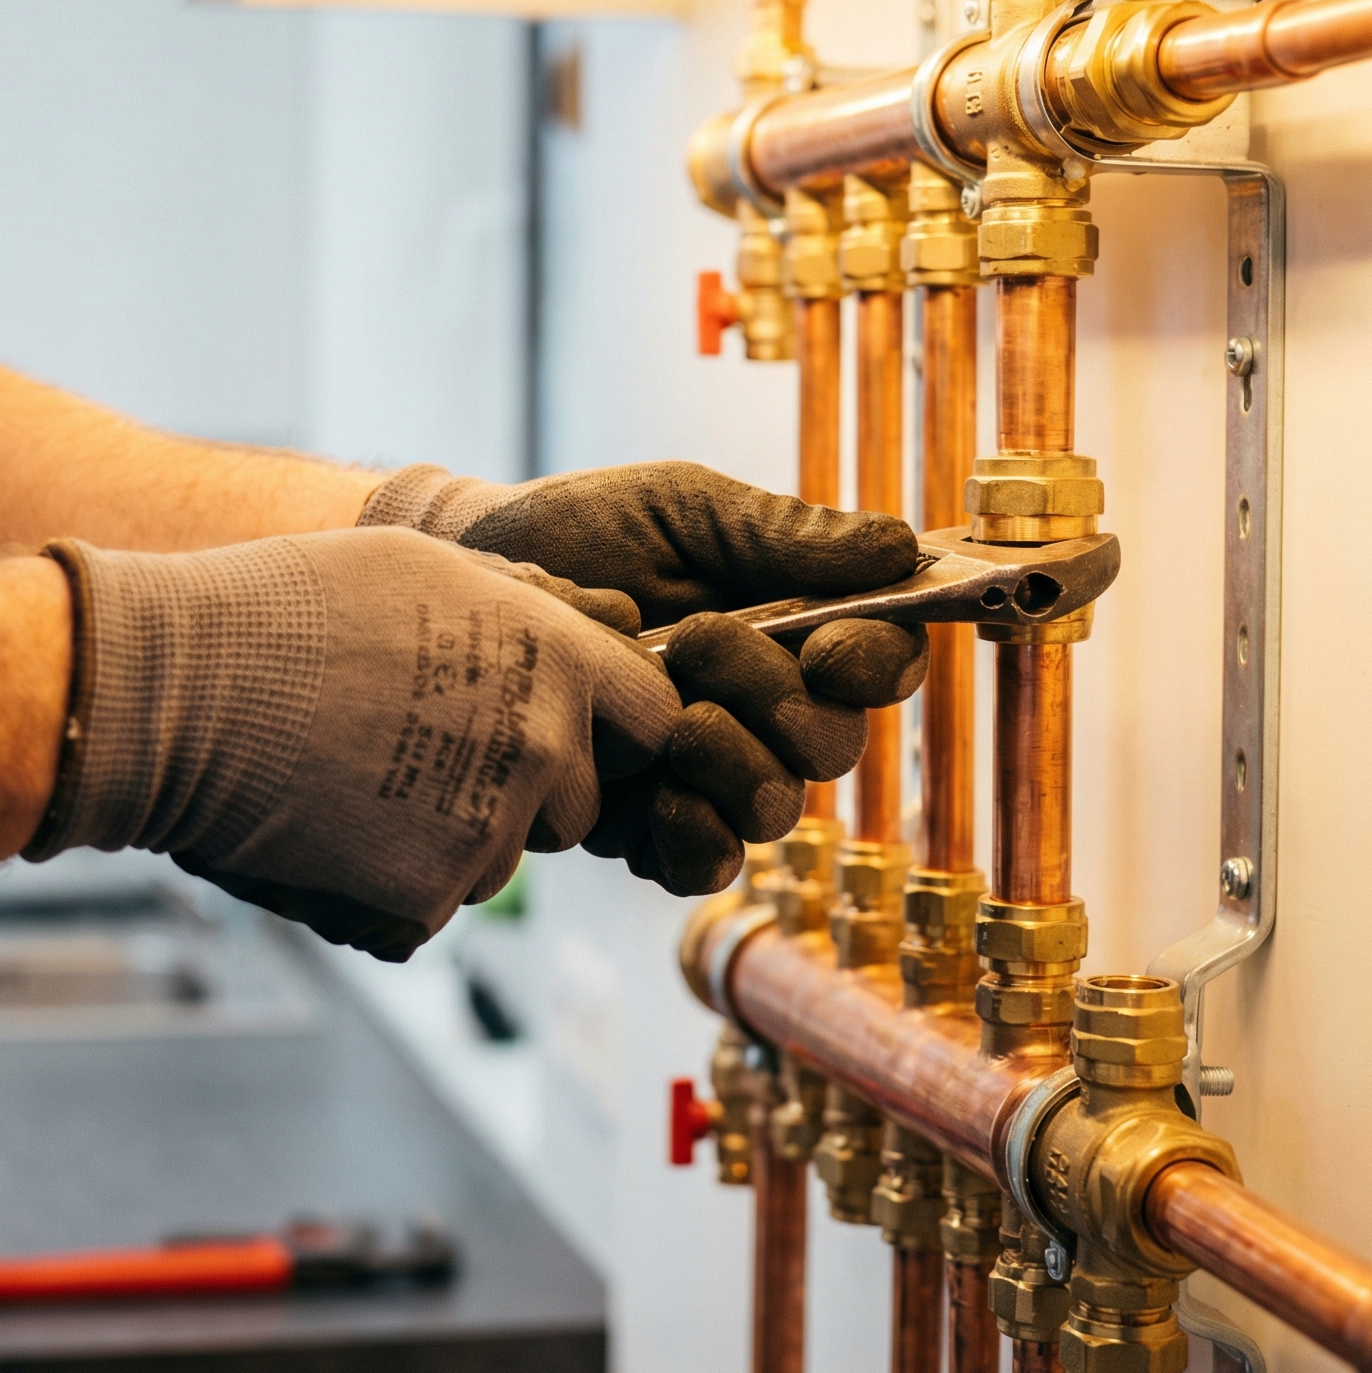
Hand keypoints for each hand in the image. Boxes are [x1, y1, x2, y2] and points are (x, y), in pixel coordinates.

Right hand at [29, 528, 680, 959]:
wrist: (177, 693)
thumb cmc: (290, 607)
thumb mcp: (427, 567)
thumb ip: (529, 605)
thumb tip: (603, 618)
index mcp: (555, 660)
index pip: (655, 718)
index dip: (614, 727)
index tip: (565, 724)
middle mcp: (540, 751)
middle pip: (577, 802)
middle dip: (524, 788)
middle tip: (423, 748)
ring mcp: (488, 835)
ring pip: (500, 857)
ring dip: (448, 835)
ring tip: (353, 776)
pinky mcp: (425, 903)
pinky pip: (430, 905)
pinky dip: (386, 883)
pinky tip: (325, 828)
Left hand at [361, 461, 928, 890]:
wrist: (470, 573)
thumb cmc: (585, 529)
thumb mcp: (685, 508)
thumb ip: (786, 534)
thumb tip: (901, 546)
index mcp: (797, 625)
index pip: (883, 662)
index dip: (873, 665)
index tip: (825, 649)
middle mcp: (766, 707)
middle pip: (834, 745)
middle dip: (779, 702)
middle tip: (699, 645)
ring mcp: (708, 771)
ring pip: (774, 810)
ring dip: (737, 770)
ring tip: (676, 723)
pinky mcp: (645, 821)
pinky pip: (701, 864)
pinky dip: (690, 840)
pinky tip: (651, 797)